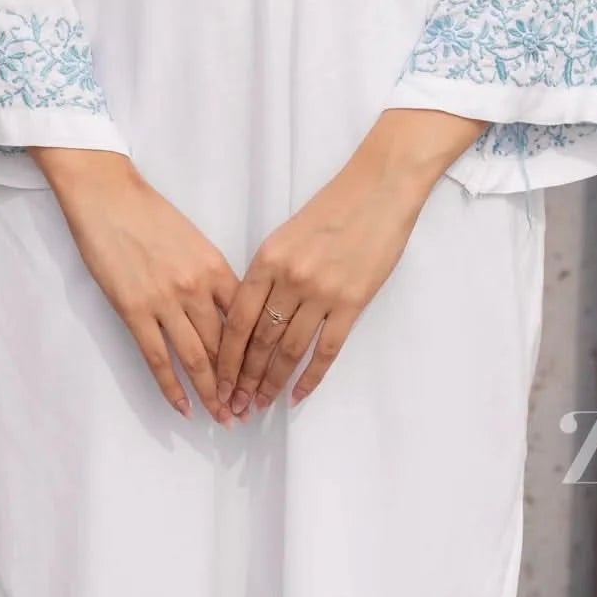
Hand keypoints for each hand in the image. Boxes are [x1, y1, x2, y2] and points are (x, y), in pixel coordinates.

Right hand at [28, 147, 243, 427]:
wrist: (108, 197)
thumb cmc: (149, 214)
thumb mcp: (193, 241)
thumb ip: (209, 275)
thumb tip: (223, 311)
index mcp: (215, 267)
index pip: (245, 320)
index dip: (257, 353)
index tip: (265, 376)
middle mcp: (196, 288)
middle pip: (224, 345)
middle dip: (238, 381)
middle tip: (248, 409)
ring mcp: (165, 301)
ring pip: (196, 358)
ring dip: (211, 392)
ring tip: (223, 418)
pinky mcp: (134, 311)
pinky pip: (158, 358)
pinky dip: (172, 387)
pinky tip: (184, 408)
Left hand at [212, 157, 423, 416]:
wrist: (378, 191)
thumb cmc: (332, 207)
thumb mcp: (286, 235)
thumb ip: (269, 272)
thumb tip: (252, 314)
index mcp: (268, 259)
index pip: (238, 320)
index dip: (226, 357)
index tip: (218, 382)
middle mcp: (289, 279)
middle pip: (260, 341)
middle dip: (244, 378)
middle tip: (234, 406)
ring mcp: (321, 293)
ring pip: (289, 350)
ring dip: (273, 382)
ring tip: (260, 405)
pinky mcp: (352, 303)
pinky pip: (326, 349)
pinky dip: (311, 376)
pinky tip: (298, 395)